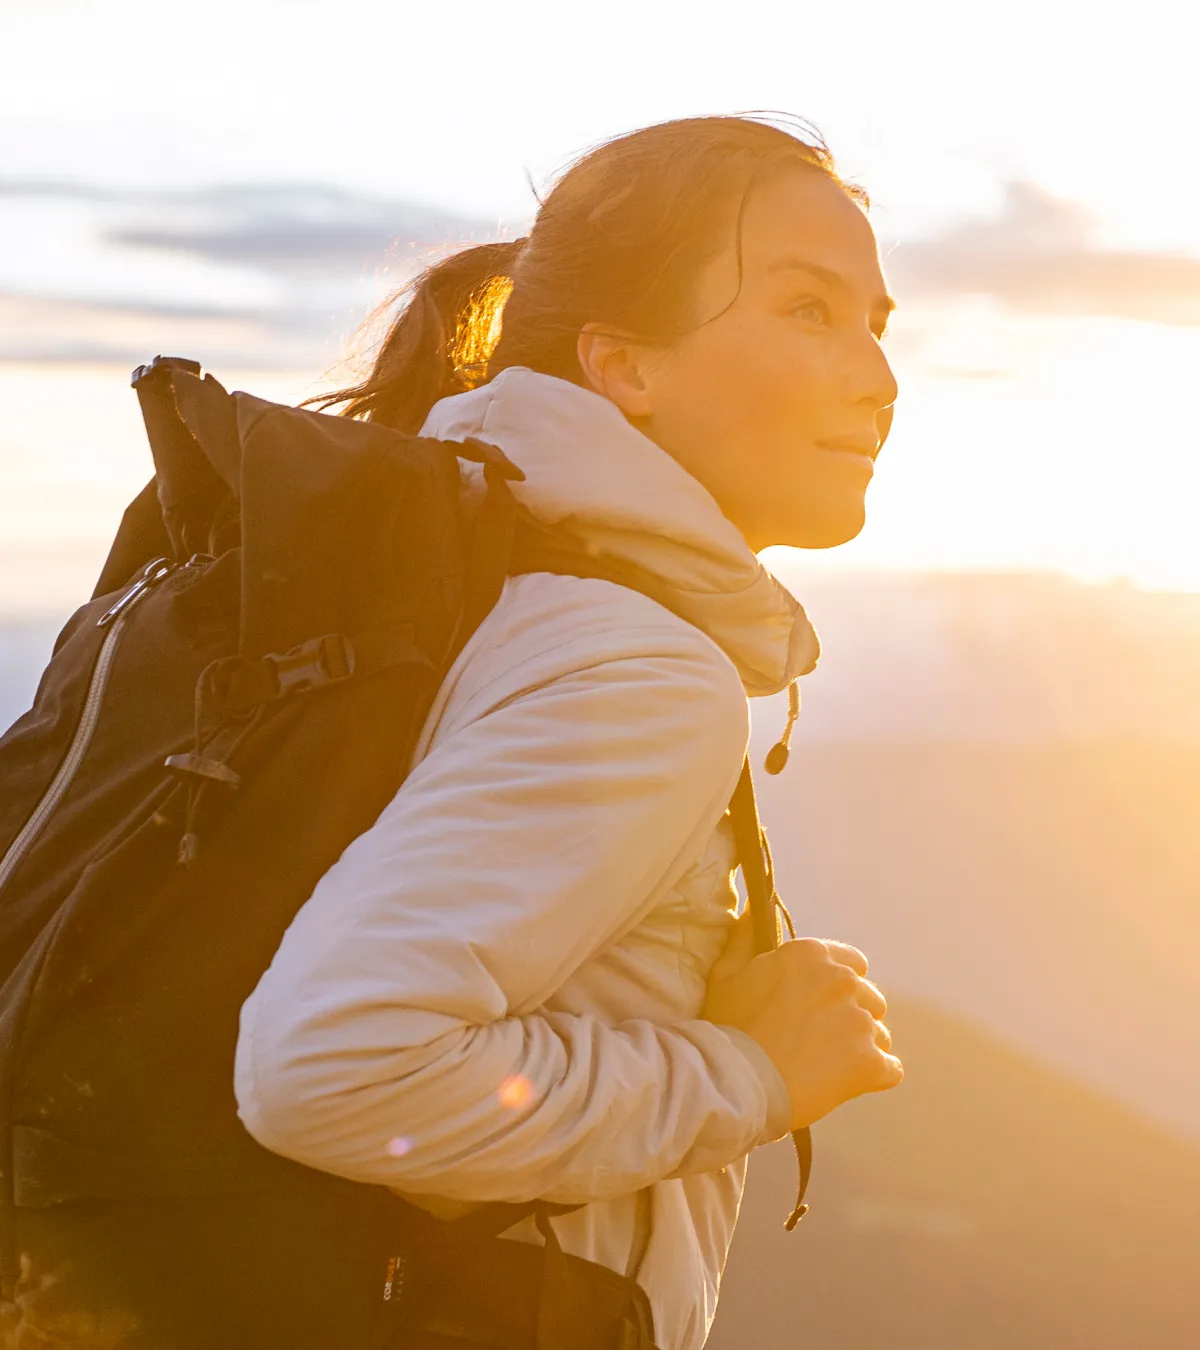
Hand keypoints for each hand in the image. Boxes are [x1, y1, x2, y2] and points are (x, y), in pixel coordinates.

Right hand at [703, 907, 902, 1130]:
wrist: (736, 1084)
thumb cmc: (729, 1028)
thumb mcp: (727, 973)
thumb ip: (746, 935)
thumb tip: (754, 905)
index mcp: (813, 955)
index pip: (854, 963)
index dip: (837, 986)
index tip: (817, 1005)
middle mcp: (843, 981)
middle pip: (870, 998)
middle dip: (850, 1015)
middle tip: (818, 1039)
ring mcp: (860, 1022)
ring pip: (879, 1033)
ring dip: (860, 1047)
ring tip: (826, 1064)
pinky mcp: (870, 1062)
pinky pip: (890, 1068)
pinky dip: (873, 1076)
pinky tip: (845, 1082)